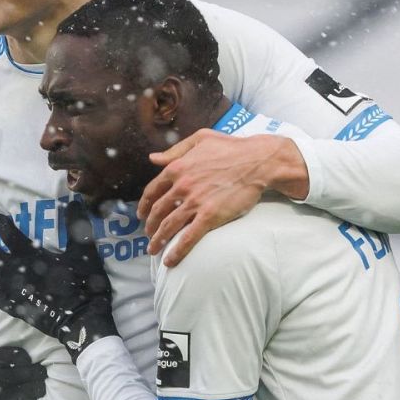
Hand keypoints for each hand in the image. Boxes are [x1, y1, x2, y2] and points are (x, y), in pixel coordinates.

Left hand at [0, 199, 118, 359]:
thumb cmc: (83, 284)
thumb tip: (75, 202)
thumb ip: (77, 226)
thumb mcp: (85, 252)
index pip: (10, 235)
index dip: (1, 225)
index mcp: (31, 257)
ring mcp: (15, 292)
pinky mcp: (18, 308)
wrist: (81, 320)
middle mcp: (16, 273)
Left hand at [137, 129, 302, 266]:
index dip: (144, 205)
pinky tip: (170, 260)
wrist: (257, 161)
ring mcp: (195, 203)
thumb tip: (153, 158)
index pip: (152, 191)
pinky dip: (177, 251)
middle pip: (158, 211)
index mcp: (177, 168)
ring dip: (158, 240)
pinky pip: (188, 237)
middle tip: (148, 235)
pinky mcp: (210, 216)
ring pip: (169, 226)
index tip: (142, 214)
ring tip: (154, 249)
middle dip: (150, 226)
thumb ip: (175, 150)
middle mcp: (182, 186)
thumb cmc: (232, 148)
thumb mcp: (200, 138)